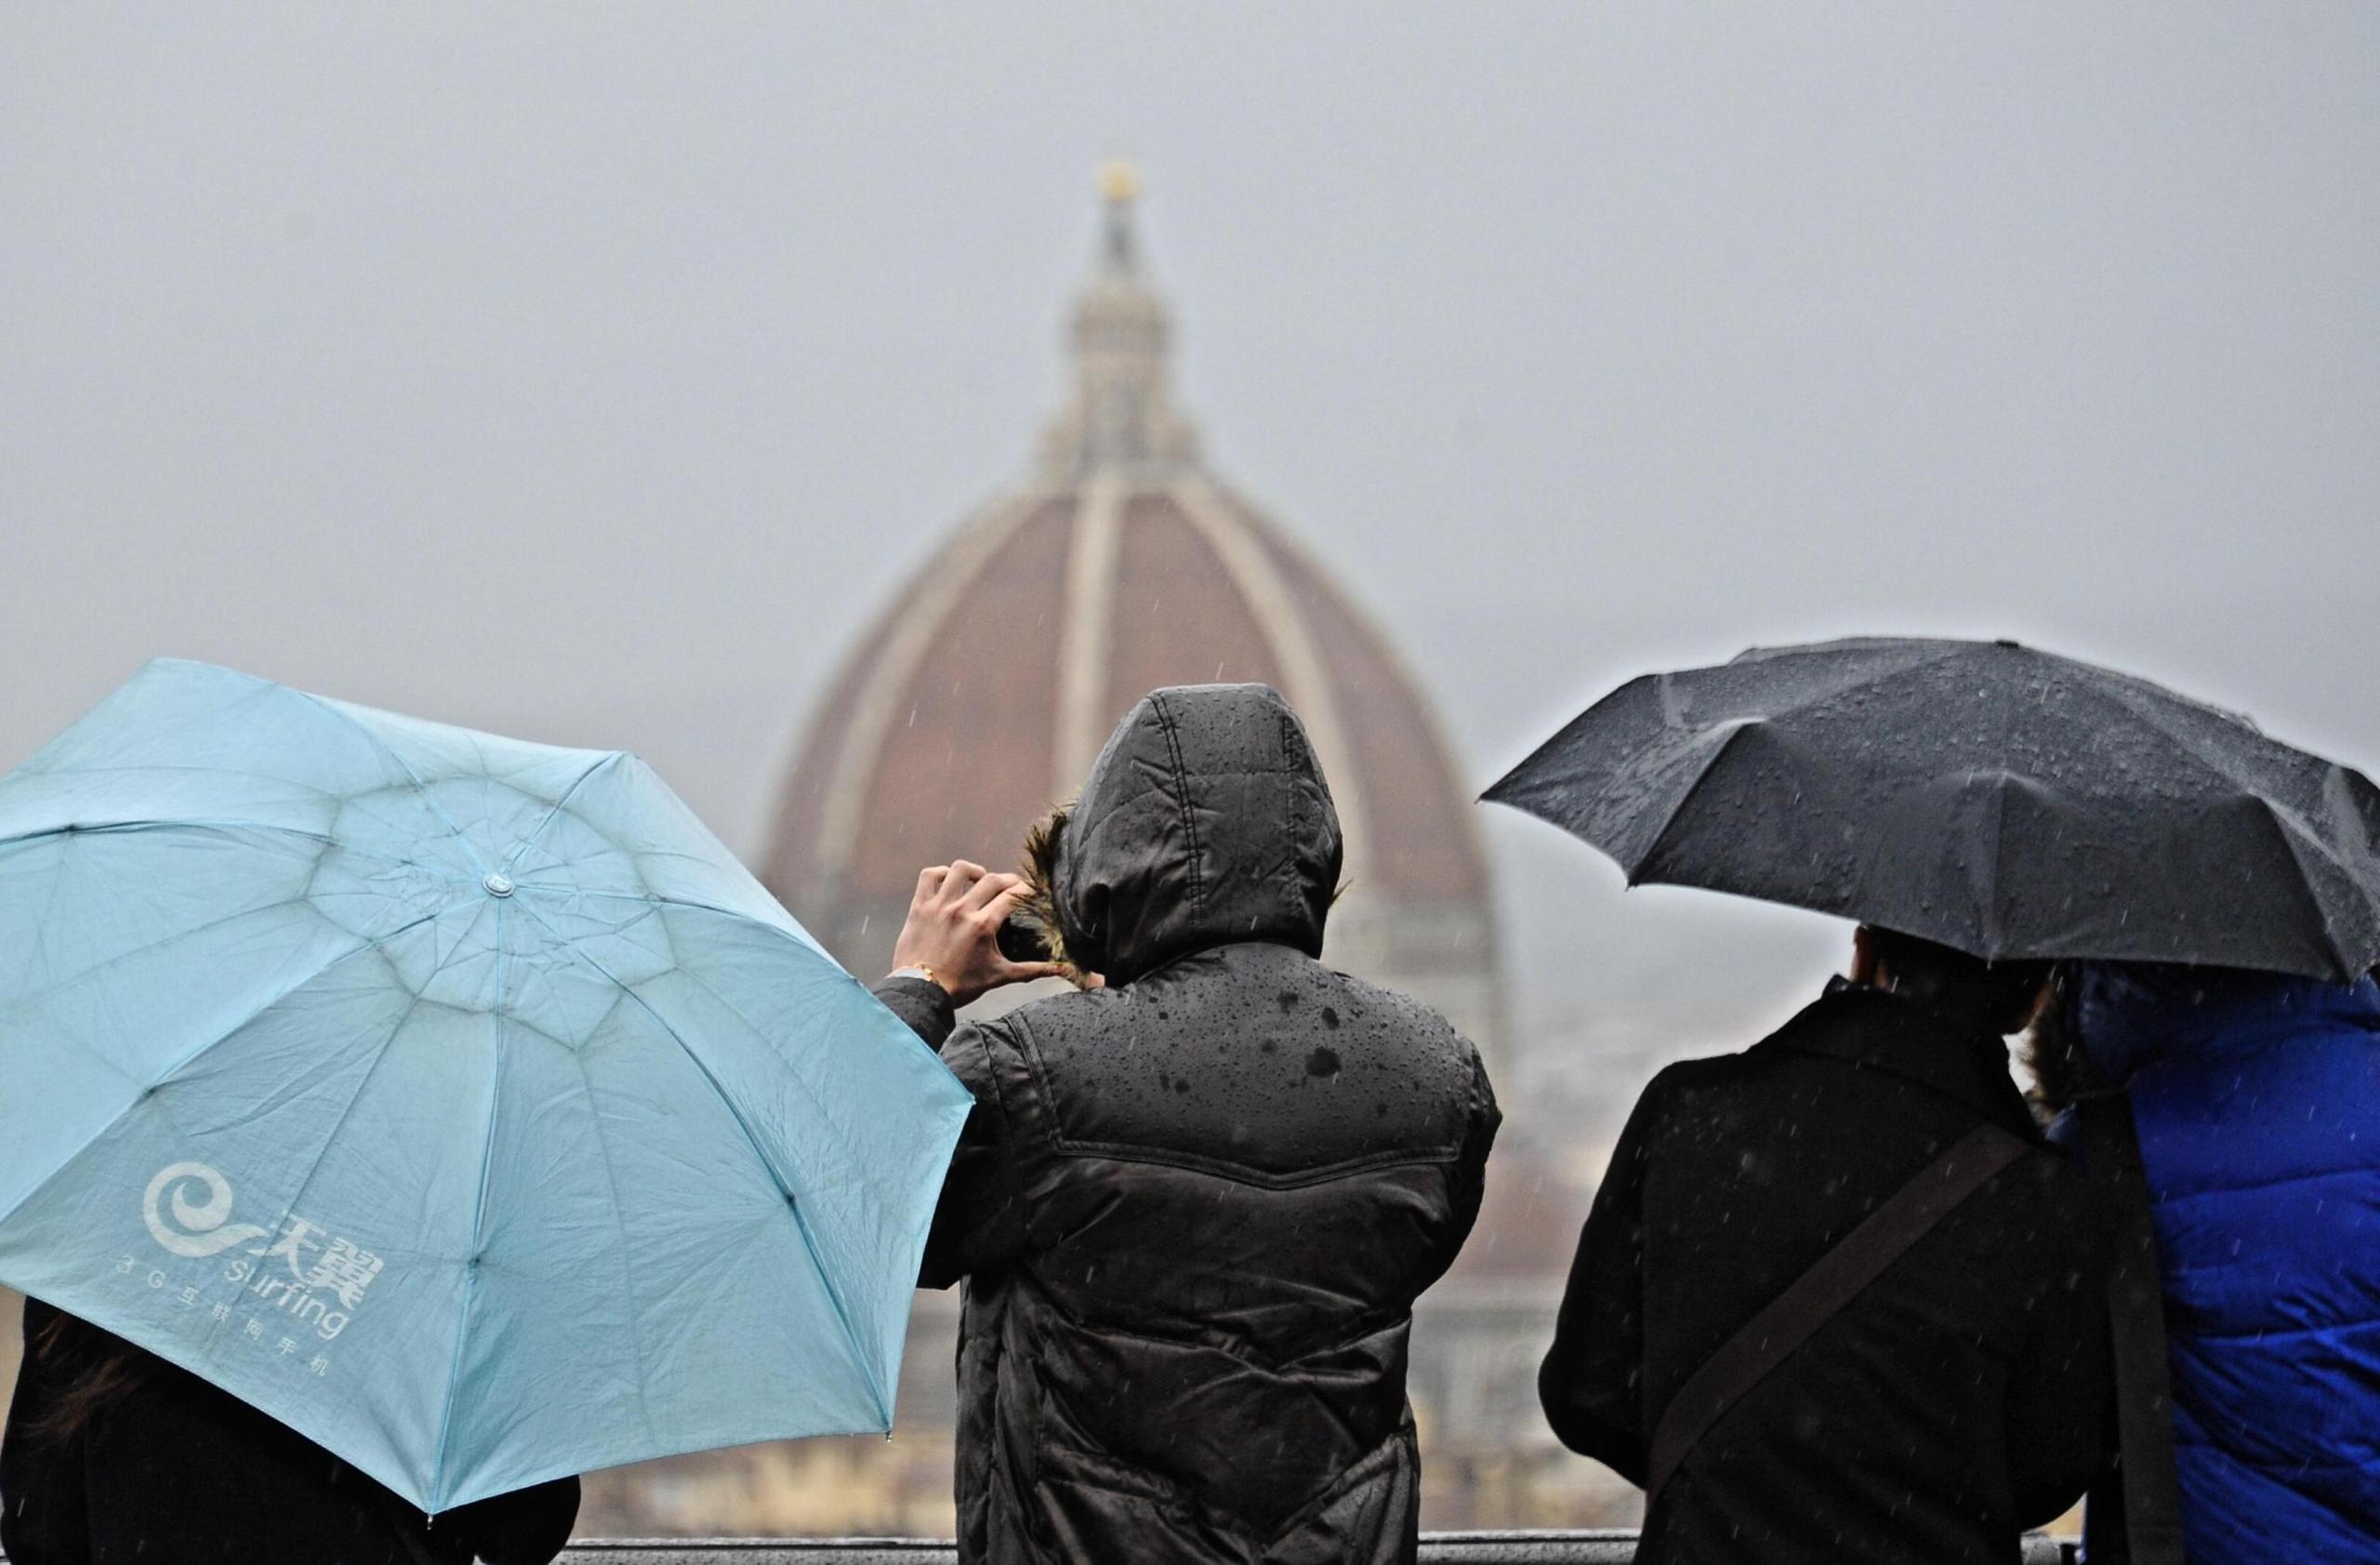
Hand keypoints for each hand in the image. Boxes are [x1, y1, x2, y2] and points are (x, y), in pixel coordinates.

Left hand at [889, 861, 1066, 1006]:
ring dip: (975, 871)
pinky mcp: (919, 906)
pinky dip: (941, 873)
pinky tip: (949, 879)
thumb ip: (1032, 970)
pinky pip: (929, 876)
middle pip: (992, 880)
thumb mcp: (999, 976)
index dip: (1026, 890)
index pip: (1012, 895)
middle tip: (1013, 887)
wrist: (919, 992)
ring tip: (980, 878)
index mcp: (983, 925)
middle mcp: (962, 910)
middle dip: (1007, 880)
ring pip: (959, 870)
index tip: (1032, 891)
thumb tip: (1063, 970)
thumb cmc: (959, 986)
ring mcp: (938, 905)